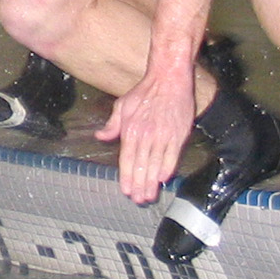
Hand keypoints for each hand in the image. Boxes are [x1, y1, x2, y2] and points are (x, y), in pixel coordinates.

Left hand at [96, 65, 198, 202]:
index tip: (126, 190)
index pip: (127, 159)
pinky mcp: (178, 133)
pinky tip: (163, 179)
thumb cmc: (144, 92)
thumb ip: (112, 124)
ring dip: (152, 182)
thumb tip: (101, 137)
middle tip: (138, 200)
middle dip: (139, 185)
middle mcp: (146, 135)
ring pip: (156, 164)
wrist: (169, 79)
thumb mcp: (123, 106)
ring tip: (149, 195)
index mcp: (131, 129)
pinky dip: (168, 168)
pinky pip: (172, 155)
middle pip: (141, 166)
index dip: (126, 176)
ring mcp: (163, 135)